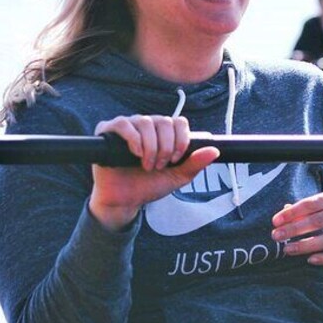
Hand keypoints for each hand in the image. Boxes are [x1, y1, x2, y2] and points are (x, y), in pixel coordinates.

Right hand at [89, 115, 218, 231]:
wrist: (125, 200)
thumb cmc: (148, 186)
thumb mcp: (176, 177)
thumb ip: (194, 164)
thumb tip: (214, 151)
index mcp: (162, 133)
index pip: (178, 122)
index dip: (181, 139)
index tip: (176, 159)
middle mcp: (145, 125)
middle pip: (164, 121)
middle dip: (166, 146)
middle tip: (160, 166)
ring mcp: (127, 127)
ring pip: (145, 121)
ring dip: (151, 146)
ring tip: (147, 164)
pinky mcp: (108, 132)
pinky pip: (123, 124)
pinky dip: (133, 138)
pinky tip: (136, 154)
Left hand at [270, 188, 322, 264]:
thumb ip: (312, 206)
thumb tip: (284, 211)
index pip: (312, 203)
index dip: (292, 213)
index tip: (275, 221)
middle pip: (317, 222)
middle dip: (293, 230)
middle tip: (276, 236)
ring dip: (304, 246)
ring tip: (287, 250)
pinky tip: (310, 259)